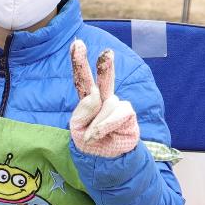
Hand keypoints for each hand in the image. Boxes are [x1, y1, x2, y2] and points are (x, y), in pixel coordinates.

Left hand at [68, 40, 138, 157]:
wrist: (108, 161)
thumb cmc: (91, 143)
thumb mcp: (77, 129)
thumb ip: (83, 111)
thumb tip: (96, 95)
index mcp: (88, 100)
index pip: (83, 80)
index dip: (79, 62)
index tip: (77, 44)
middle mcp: (104, 99)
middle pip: (104, 80)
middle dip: (104, 65)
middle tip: (106, 52)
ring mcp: (116, 105)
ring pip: (106, 104)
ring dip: (96, 123)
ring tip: (92, 136)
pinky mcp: (128, 113)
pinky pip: (116, 113)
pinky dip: (106, 125)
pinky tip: (100, 134)